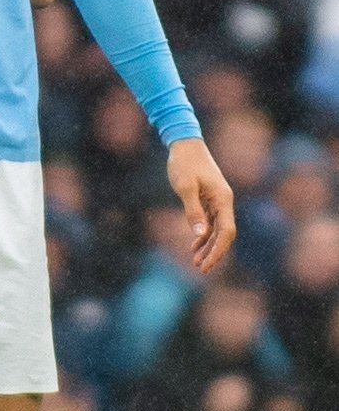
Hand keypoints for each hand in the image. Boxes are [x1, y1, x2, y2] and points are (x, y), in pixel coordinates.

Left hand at [167, 137, 235, 272]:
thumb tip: (200, 235)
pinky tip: (194, 245)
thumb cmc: (184, 162)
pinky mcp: (209, 198)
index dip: (218, 250)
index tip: (206, 264)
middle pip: (224, 234)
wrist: (184, 142)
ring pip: (217, 229)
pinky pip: (210, 221)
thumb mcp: (185, 186)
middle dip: (214, 252)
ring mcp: (217, 200)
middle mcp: (224, 201)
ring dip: (208, 246)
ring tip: (196, 262)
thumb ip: (193, 210)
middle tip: (201, 268)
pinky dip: (204, 234)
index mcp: (223, 199)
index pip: (226, 232)